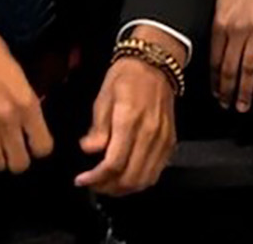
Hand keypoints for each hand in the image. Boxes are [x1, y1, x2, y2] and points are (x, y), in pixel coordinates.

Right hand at [0, 11, 54, 172]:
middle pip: (19, 164)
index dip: (39, 147)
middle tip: (14, 148)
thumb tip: (34, 123)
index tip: (34, 143)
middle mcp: (6, 118)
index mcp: (26, 103)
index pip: (42, 147)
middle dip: (19, 158)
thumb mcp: (20, 75)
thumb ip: (29, 101)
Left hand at [75, 51, 177, 194]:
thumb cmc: (126, 77)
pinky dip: (140, 180)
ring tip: (108, 185)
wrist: (154, 64)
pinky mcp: (170, 142)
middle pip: (130, 177)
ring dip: (124, 188)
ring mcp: (162, 140)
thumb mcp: (103, 97)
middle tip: (93, 185)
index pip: (114, 163)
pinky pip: (157, 171)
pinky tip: (127, 176)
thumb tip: (88, 150)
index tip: (82, 180)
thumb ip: (97, 128)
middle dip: (108, 187)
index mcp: (129, 120)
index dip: (96, 177)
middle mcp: (149, 133)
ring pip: (145, 179)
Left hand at [210, 0, 252, 112]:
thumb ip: (217, 26)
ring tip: (243, 106)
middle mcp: (238, 31)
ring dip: (245, 90)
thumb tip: (212, 51)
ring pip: (248, 69)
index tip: (215, 93)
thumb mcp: (222, 3)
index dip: (214, 80)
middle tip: (227, 105)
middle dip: (227, 90)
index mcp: (221, 23)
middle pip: (230, 68)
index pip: (214, 59)